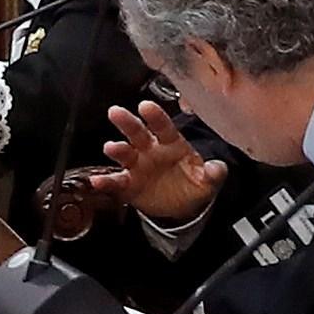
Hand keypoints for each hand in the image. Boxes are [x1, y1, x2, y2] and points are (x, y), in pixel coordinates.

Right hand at [99, 99, 218, 223]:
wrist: (182, 207)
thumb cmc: (194, 184)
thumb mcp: (208, 180)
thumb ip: (213, 172)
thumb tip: (218, 168)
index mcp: (171, 144)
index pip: (164, 127)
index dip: (155, 117)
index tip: (145, 106)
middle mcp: (151, 150)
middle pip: (138, 133)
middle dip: (127, 123)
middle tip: (115, 112)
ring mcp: (137, 167)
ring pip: (124, 154)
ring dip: (117, 149)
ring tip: (110, 147)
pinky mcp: (128, 185)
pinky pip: (115, 182)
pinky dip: (105, 181)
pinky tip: (96, 181)